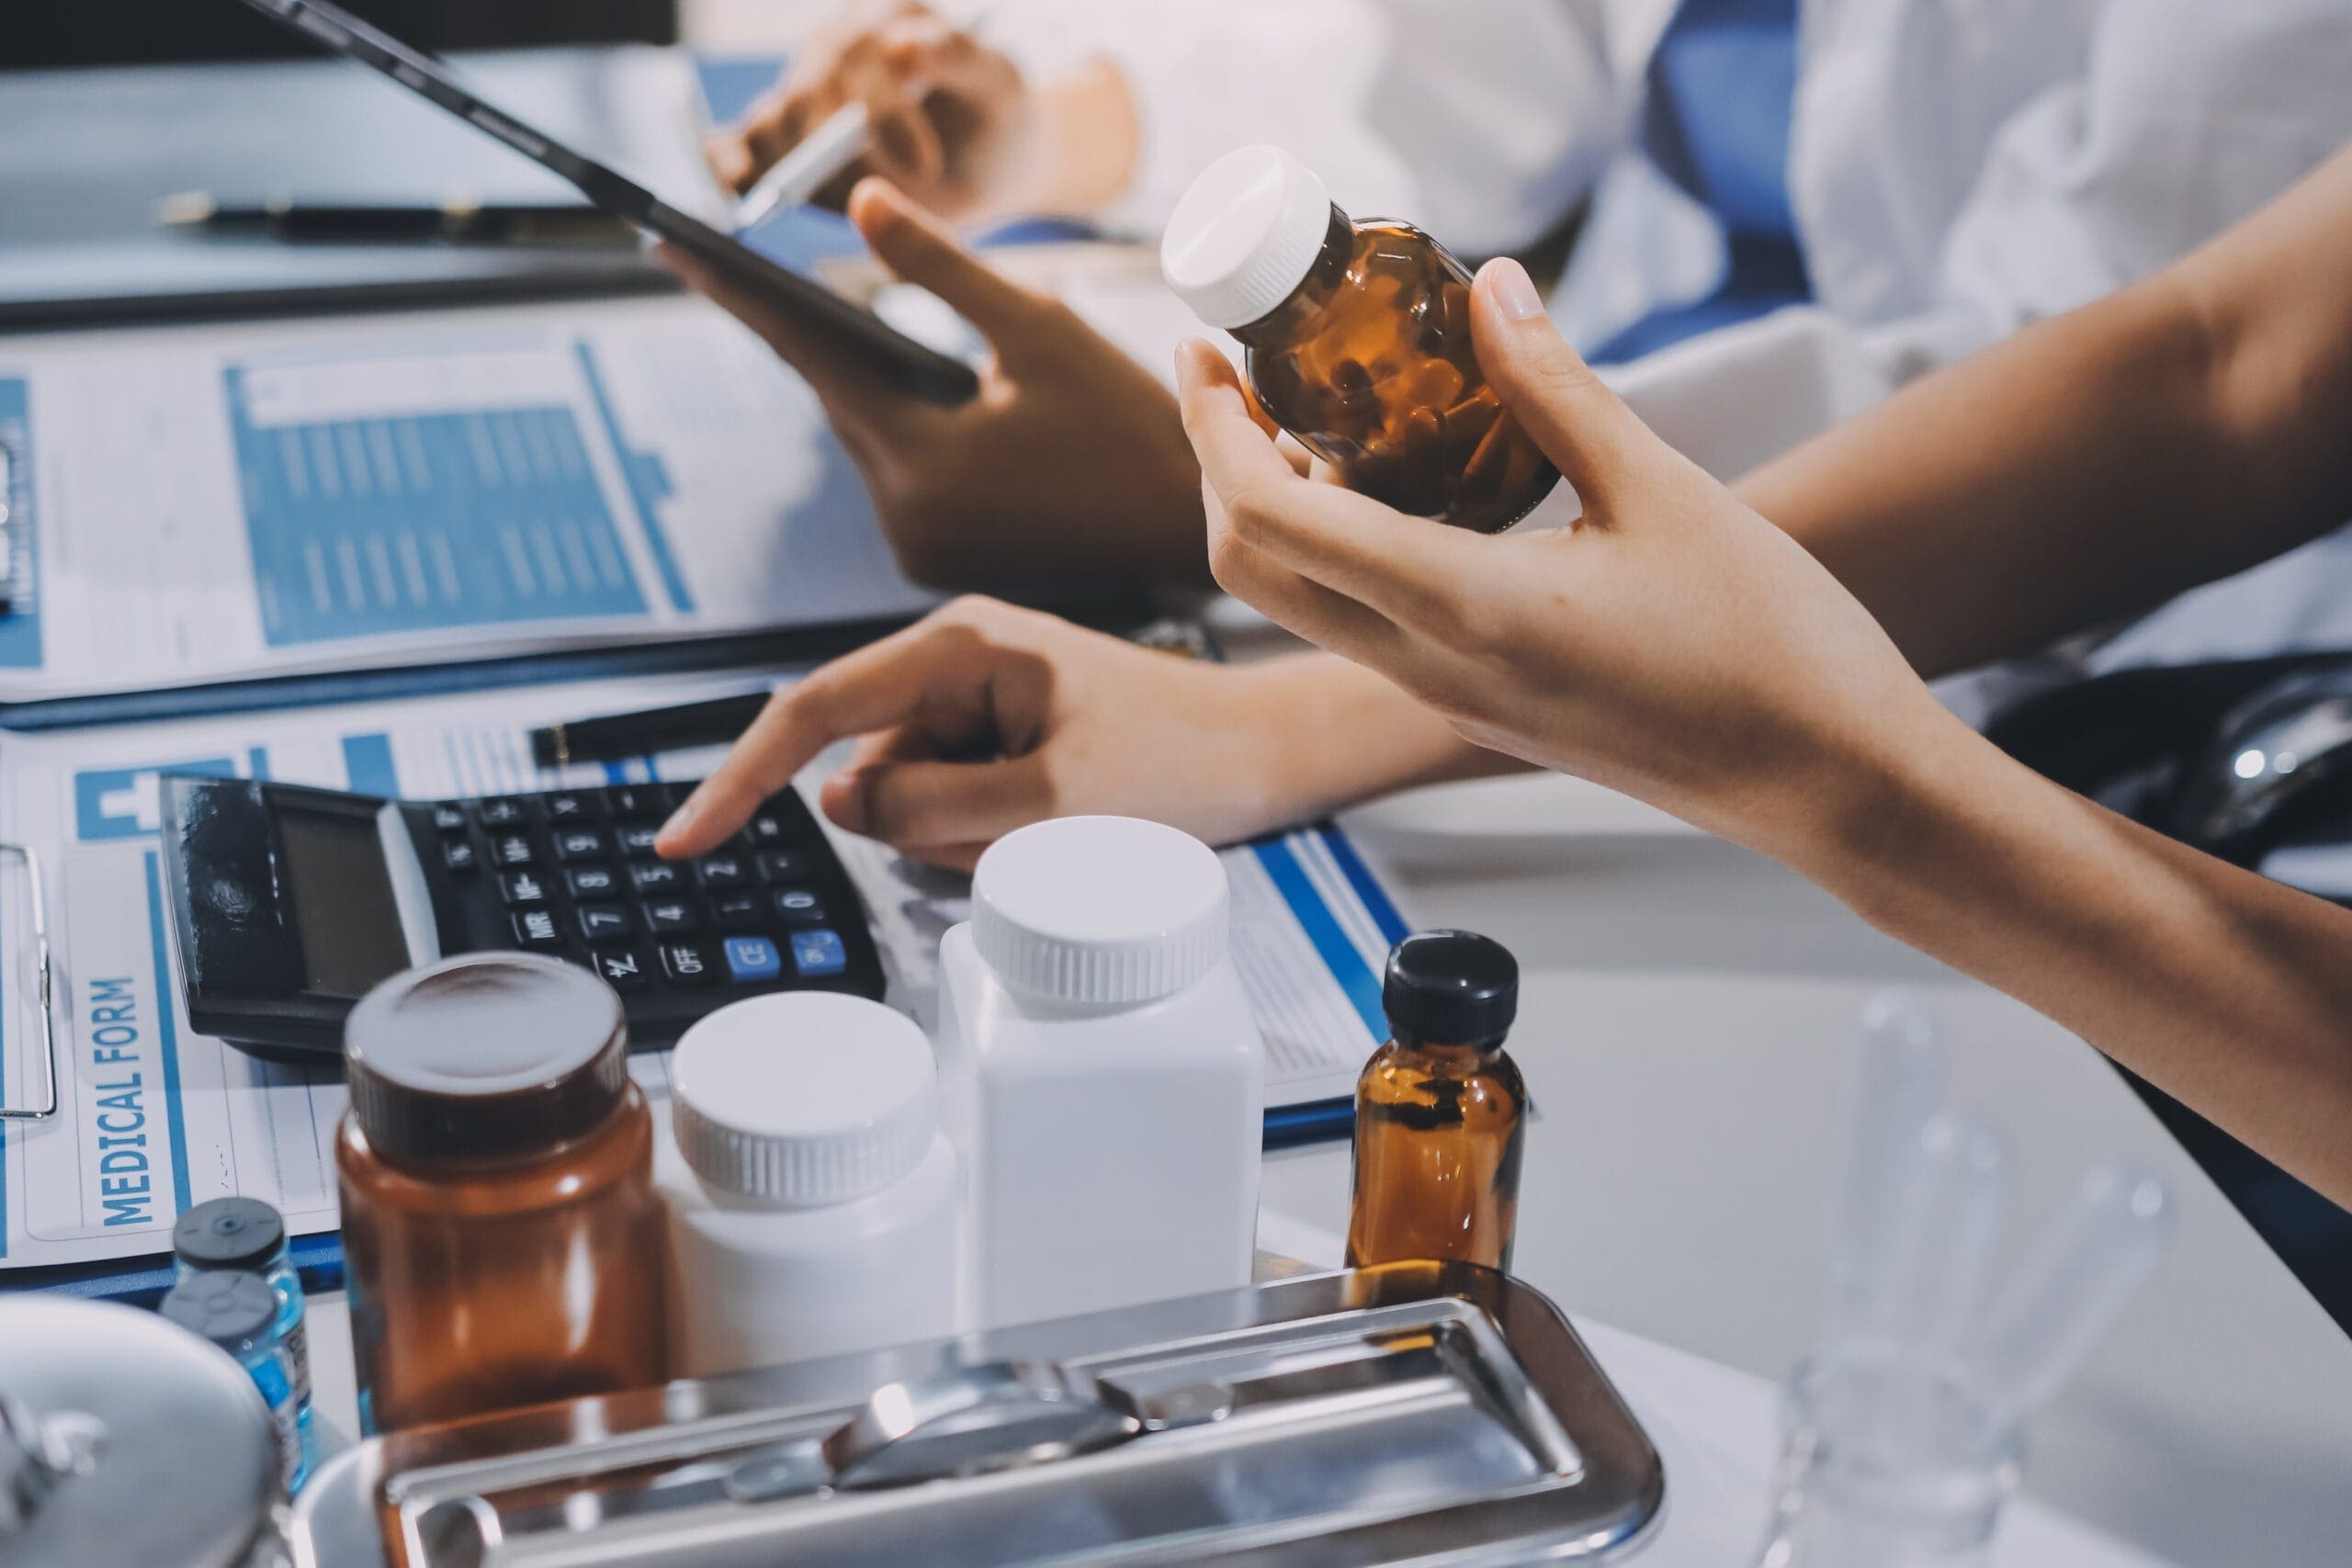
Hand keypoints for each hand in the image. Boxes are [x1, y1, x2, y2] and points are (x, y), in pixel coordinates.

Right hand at [656, 598, 1323, 870]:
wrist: (1258, 757)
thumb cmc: (1178, 763)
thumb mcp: (1050, 801)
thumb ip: (929, 807)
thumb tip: (839, 802)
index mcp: (958, 646)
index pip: (812, 712)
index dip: (738, 780)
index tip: (681, 842)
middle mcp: (952, 659)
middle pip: (868, 770)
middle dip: (926, 825)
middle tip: (1033, 826)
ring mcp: (973, 698)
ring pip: (907, 799)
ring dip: (963, 837)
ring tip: (1060, 820)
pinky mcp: (995, 733)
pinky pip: (948, 805)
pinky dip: (986, 834)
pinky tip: (1057, 821)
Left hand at [661, 178, 1205, 587]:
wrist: (1189, 531)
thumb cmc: (1131, 428)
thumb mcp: (1040, 330)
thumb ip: (941, 270)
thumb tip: (864, 205)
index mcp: (923, 463)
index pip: (814, 360)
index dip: (742, 296)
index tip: (674, 248)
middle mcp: (905, 521)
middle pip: (840, 403)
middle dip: (821, 339)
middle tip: (751, 273)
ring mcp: (919, 550)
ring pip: (869, 440)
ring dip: (872, 389)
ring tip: (858, 332)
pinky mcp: (937, 562)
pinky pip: (899, 476)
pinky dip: (905, 433)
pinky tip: (919, 397)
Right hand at [709, 1, 1034, 221]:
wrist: (992, 163)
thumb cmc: (999, 122)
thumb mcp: (1000, 87)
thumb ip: (958, 60)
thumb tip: (902, 46)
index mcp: (889, 17)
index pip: (867, 55)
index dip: (889, 111)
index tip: (927, 164)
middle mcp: (838, 46)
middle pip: (810, 93)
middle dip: (839, 151)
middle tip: (877, 197)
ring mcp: (805, 88)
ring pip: (773, 121)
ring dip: (792, 166)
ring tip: (824, 200)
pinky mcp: (786, 135)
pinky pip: (742, 143)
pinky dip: (735, 166)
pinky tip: (745, 190)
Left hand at [1174, 257, 1972, 864]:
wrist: (1824, 781)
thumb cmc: (1766, 645)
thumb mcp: (1663, 489)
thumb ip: (1556, 388)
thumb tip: (1489, 288)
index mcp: (1461, 609)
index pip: (1268, 518)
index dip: (1209, 429)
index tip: (1203, 353)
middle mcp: (1428, 668)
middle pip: (1252, 570)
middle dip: (1217, 466)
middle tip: (1240, 374)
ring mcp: (1447, 698)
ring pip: (1303, 602)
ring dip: (1275, 508)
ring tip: (1314, 411)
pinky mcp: (1478, 705)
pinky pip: (1366, 623)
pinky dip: (1340, 547)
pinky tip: (1396, 482)